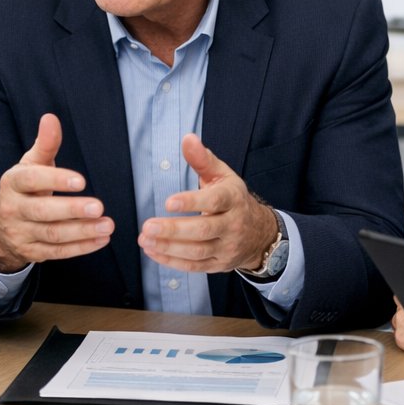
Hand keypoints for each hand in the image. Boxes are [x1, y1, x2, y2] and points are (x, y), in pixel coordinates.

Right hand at [0, 113, 111, 272]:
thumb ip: (45, 144)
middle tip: (98, 206)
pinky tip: (101, 239)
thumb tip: (51, 118)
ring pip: (52, 234)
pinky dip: (81, 247)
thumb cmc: (24, 189)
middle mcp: (13, 209)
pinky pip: (58, 252)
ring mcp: (21, 234)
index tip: (82, 181)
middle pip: (42, 211)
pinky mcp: (31, 253)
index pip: (32, 180)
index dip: (56, 180)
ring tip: (108, 225)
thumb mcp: (30, 165)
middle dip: (71, 210)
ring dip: (82, 231)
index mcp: (12, 183)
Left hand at [138, 134, 278, 273]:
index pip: (214, 201)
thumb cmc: (233, 199)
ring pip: (197, 252)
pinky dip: (171, 262)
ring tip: (144, 239)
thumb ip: (203, 159)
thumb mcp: (222, 175)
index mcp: (233, 199)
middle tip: (148, 226)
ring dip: (168, 247)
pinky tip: (153, 252)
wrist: (259, 233)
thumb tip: (188, 138)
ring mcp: (227, 247)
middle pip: (203, 230)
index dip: (192, 202)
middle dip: (174, 230)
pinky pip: (194, 266)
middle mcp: (233, 225)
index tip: (168, 202)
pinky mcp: (219, 265)